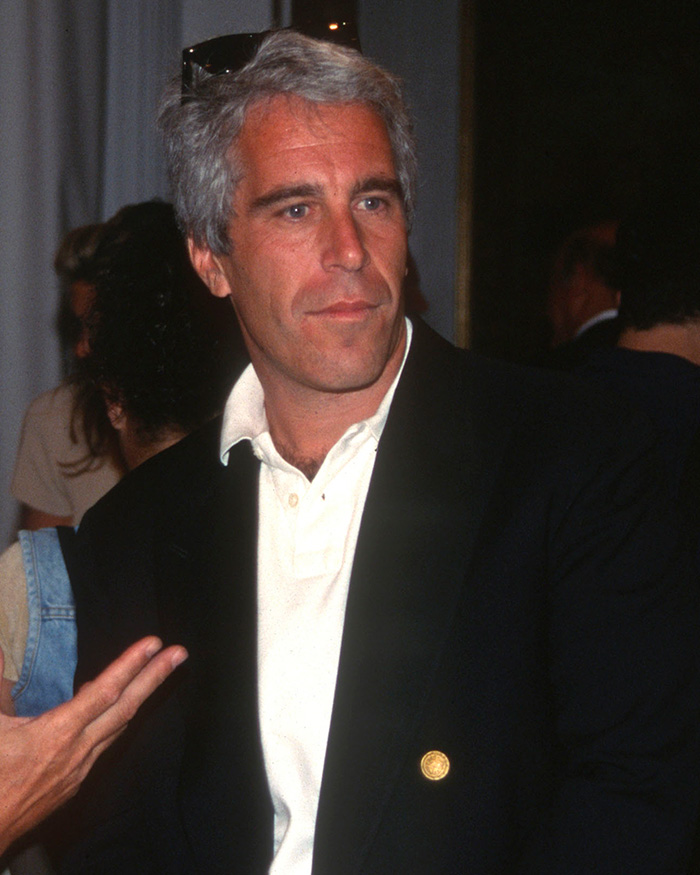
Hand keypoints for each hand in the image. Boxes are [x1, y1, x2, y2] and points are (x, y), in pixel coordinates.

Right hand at [0, 636, 186, 853]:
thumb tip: (2, 655)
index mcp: (57, 733)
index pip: (104, 690)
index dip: (131, 664)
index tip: (153, 643)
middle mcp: (76, 751)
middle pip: (126, 707)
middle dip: (155, 677)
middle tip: (180, 653)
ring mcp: (79, 771)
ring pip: (117, 728)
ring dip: (138, 698)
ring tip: (154, 672)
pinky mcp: (73, 785)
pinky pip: (102, 746)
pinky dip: (112, 722)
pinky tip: (111, 709)